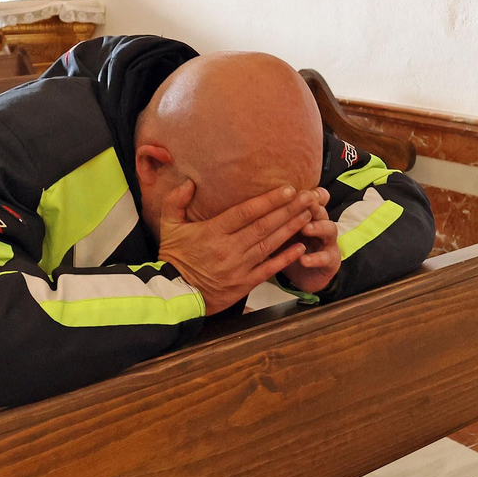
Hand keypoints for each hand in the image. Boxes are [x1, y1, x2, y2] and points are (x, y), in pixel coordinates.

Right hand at [157, 180, 320, 314]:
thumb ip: (176, 201)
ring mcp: (238, 267)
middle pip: (264, 226)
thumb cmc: (173, 258)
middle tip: (309, 197)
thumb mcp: (168, 226)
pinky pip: (268, 270)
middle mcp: (229, 248)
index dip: (269, 200)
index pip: (246, 212)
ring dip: (291, 229)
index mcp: (213, 232)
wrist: (174, 294)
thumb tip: (189, 182)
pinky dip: (285, 259)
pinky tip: (300, 247)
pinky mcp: (243, 284)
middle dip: (289, 210)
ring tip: (309, 215)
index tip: (288, 189)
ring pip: (270, 245)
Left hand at [278, 197, 341, 293]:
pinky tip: (303, 259)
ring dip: (317, 227)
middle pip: (320, 210)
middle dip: (312, 205)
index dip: (304, 193)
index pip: (310, 198)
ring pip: (329, 229)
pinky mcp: (331, 261)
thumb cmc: (288, 248)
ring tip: (306, 228)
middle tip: (304, 201)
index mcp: (308, 214)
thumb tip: (249, 199)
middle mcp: (321, 224)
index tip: (292, 188)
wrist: (304, 275)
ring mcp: (328, 242)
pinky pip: (326, 258)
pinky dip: (315, 258)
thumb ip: (270, 216)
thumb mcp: (278, 230)